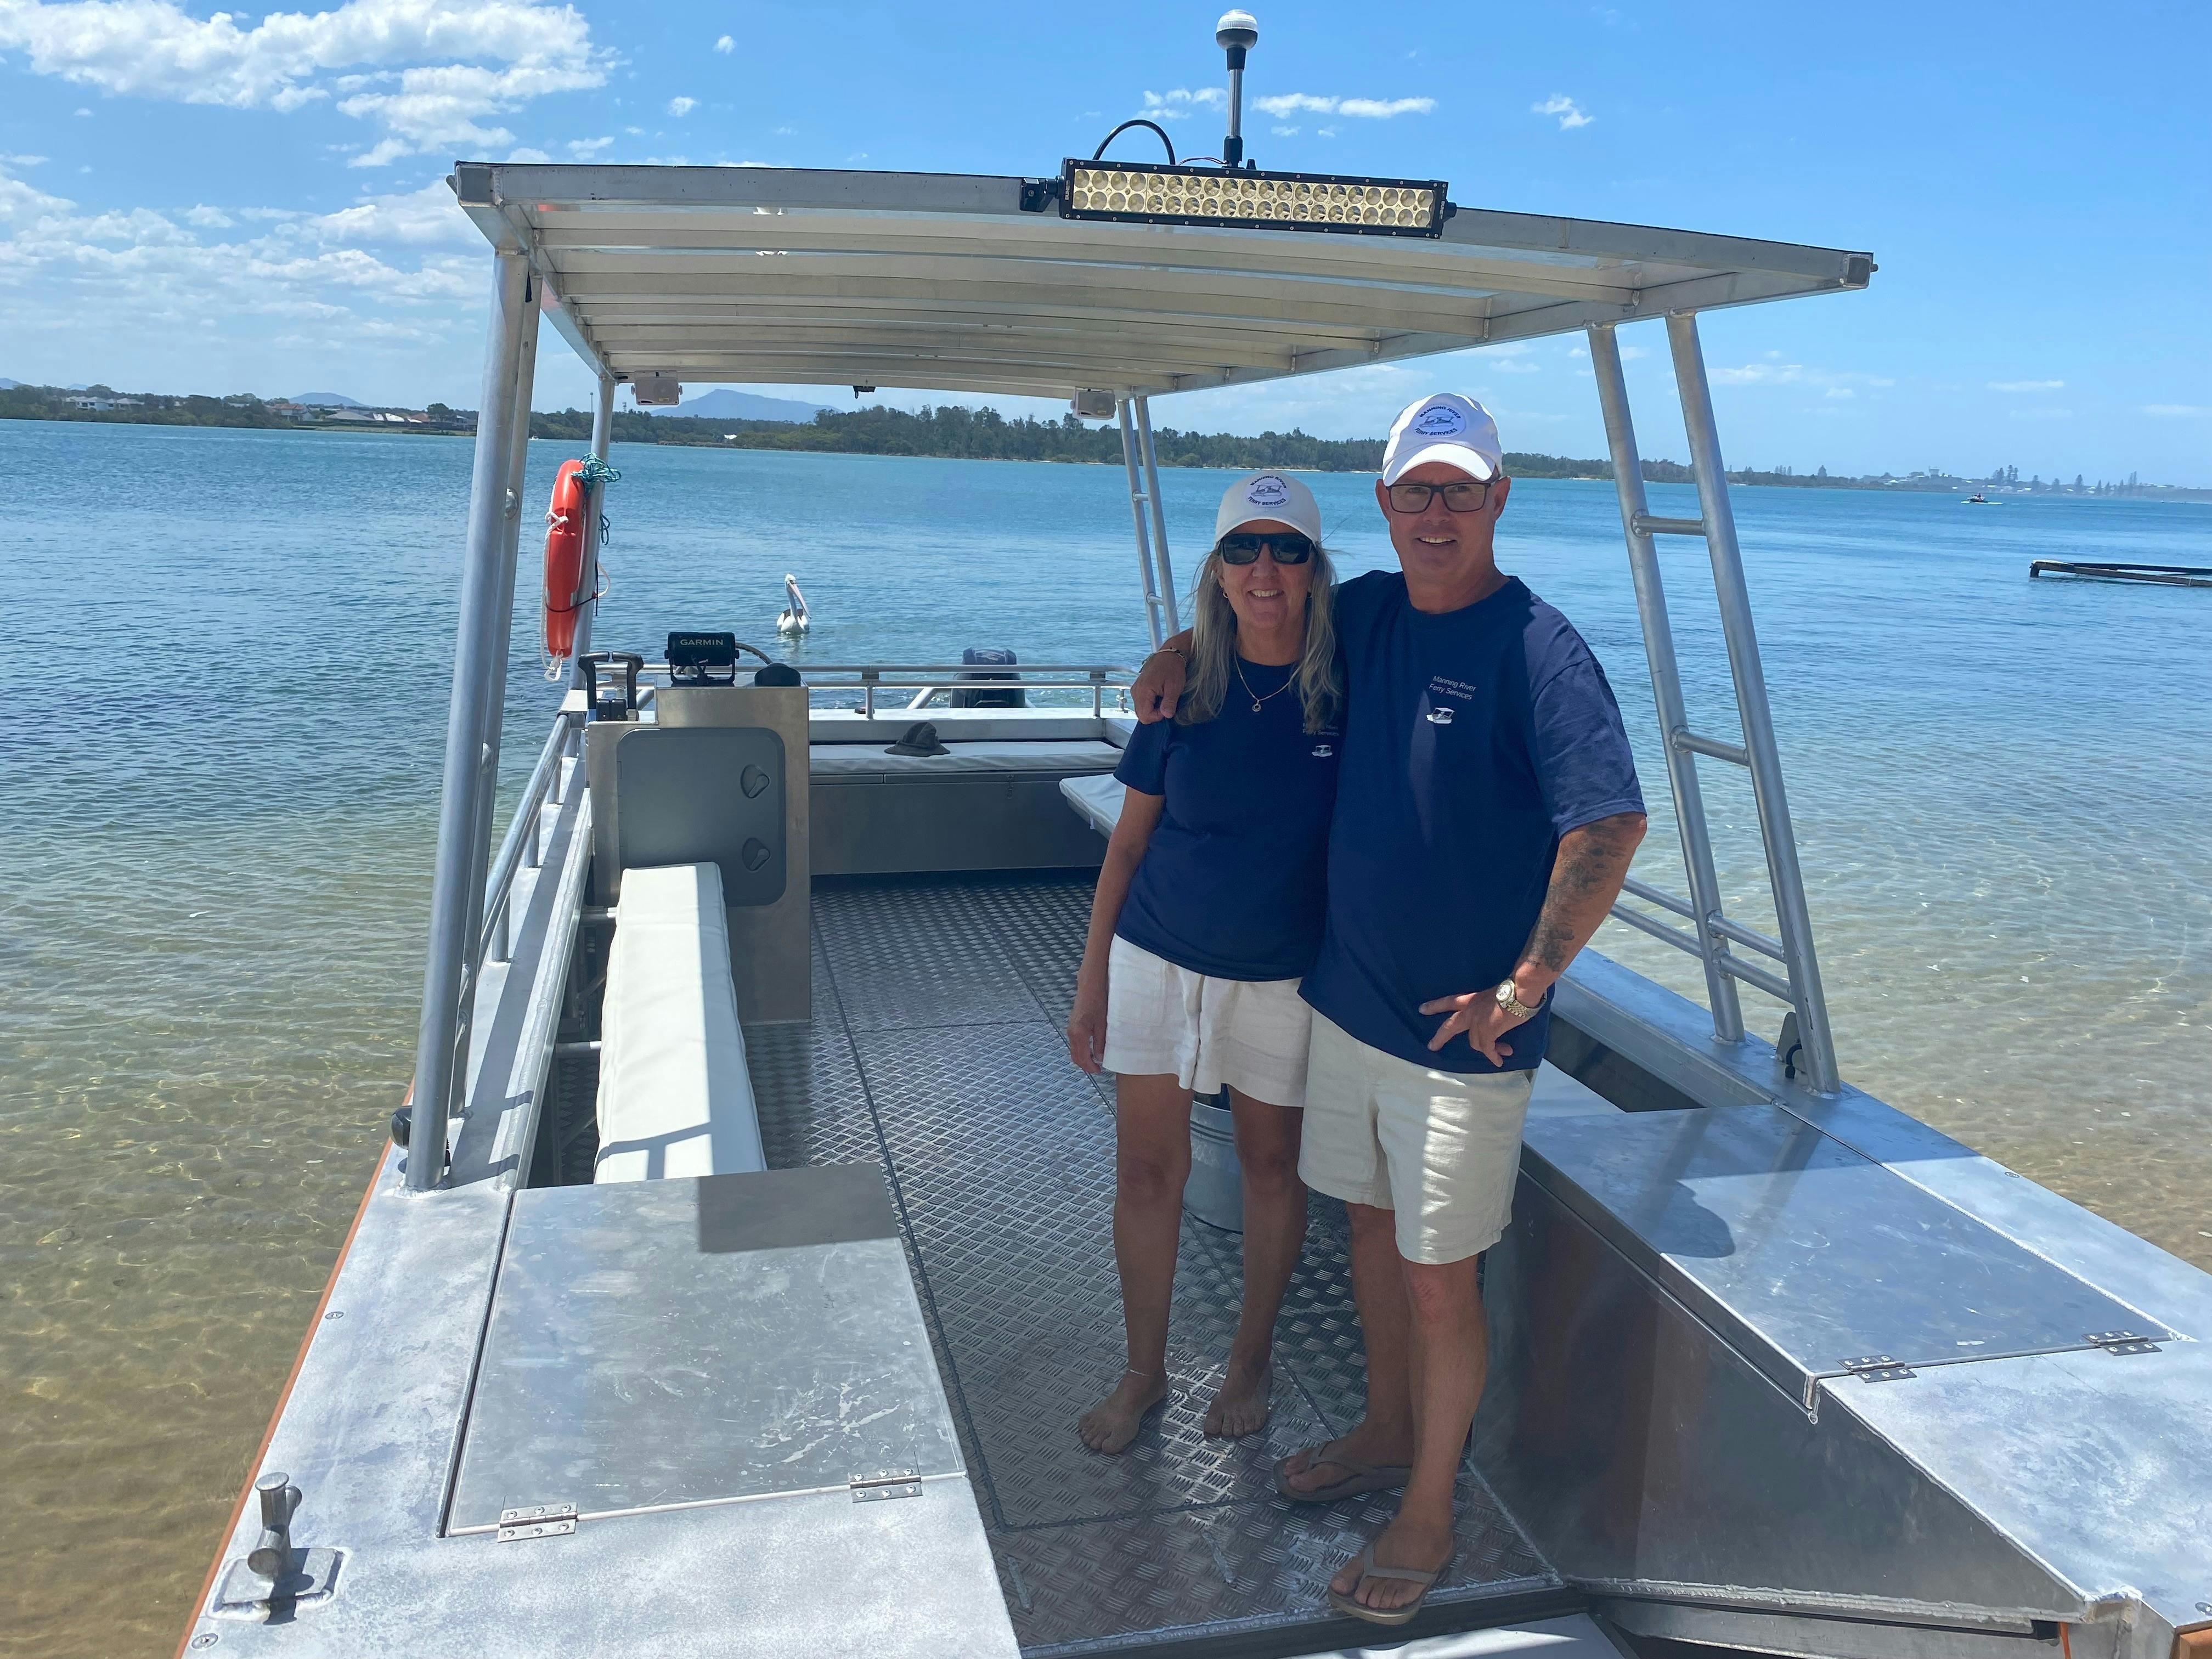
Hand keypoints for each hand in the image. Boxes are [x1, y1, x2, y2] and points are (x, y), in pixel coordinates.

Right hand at [1067, 987, 1108, 1072]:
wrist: (1089, 989)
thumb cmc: (1097, 1003)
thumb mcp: (1102, 1025)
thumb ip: (1100, 1043)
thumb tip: (1100, 1057)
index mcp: (1079, 1034)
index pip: (1082, 1057)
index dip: (1090, 1067)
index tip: (1098, 1071)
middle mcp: (1071, 1033)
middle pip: (1075, 1056)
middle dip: (1085, 1065)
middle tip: (1096, 1069)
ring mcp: (1070, 1030)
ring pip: (1074, 1051)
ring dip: (1082, 1059)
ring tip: (1094, 1062)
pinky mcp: (1072, 1027)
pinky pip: (1074, 1044)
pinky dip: (1081, 1051)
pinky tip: (1090, 1051)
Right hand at [1130, 649, 1186, 722]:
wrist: (1169, 654)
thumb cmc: (1172, 667)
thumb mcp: (1174, 687)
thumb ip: (1169, 703)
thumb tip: (1167, 715)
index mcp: (1143, 691)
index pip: (1145, 716)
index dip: (1157, 716)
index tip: (1167, 707)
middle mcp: (1136, 691)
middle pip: (1141, 715)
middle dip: (1154, 713)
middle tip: (1166, 703)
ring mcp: (1136, 690)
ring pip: (1141, 709)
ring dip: (1153, 708)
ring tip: (1163, 697)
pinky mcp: (1138, 688)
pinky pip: (1142, 703)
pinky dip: (1151, 703)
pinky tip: (1159, 695)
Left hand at [1418, 984, 1536, 1065]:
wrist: (1519, 991)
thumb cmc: (1511, 991)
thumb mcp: (1491, 997)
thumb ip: (1486, 1008)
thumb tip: (1493, 1020)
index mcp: (1471, 1000)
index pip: (1448, 1002)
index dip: (1435, 1006)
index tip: (1422, 1009)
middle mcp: (1470, 1011)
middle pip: (1449, 1026)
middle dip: (1440, 1037)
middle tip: (1431, 1046)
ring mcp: (1477, 1022)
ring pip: (1475, 1042)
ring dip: (1488, 1049)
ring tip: (1502, 1052)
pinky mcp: (1487, 1032)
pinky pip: (1488, 1049)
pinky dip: (1494, 1056)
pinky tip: (1499, 1061)